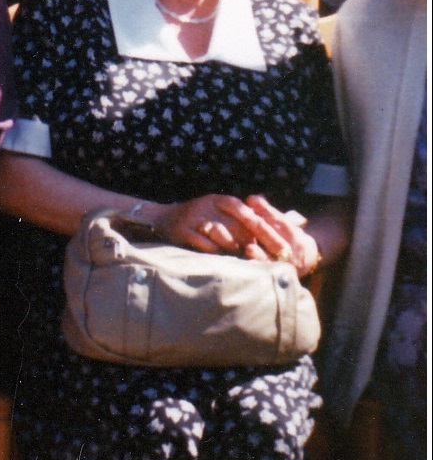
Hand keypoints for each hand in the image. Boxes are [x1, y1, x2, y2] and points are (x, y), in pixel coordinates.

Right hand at [146, 194, 318, 274]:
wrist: (161, 220)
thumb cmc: (200, 220)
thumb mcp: (225, 213)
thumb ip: (255, 218)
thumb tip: (298, 220)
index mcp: (221, 200)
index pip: (249, 213)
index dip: (268, 231)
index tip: (284, 248)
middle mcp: (208, 206)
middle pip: (239, 226)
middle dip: (255, 244)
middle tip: (269, 259)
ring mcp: (195, 218)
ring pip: (222, 234)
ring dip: (232, 248)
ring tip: (239, 257)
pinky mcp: (182, 231)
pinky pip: (204, 244)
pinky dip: (214, 252)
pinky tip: (220, 258)